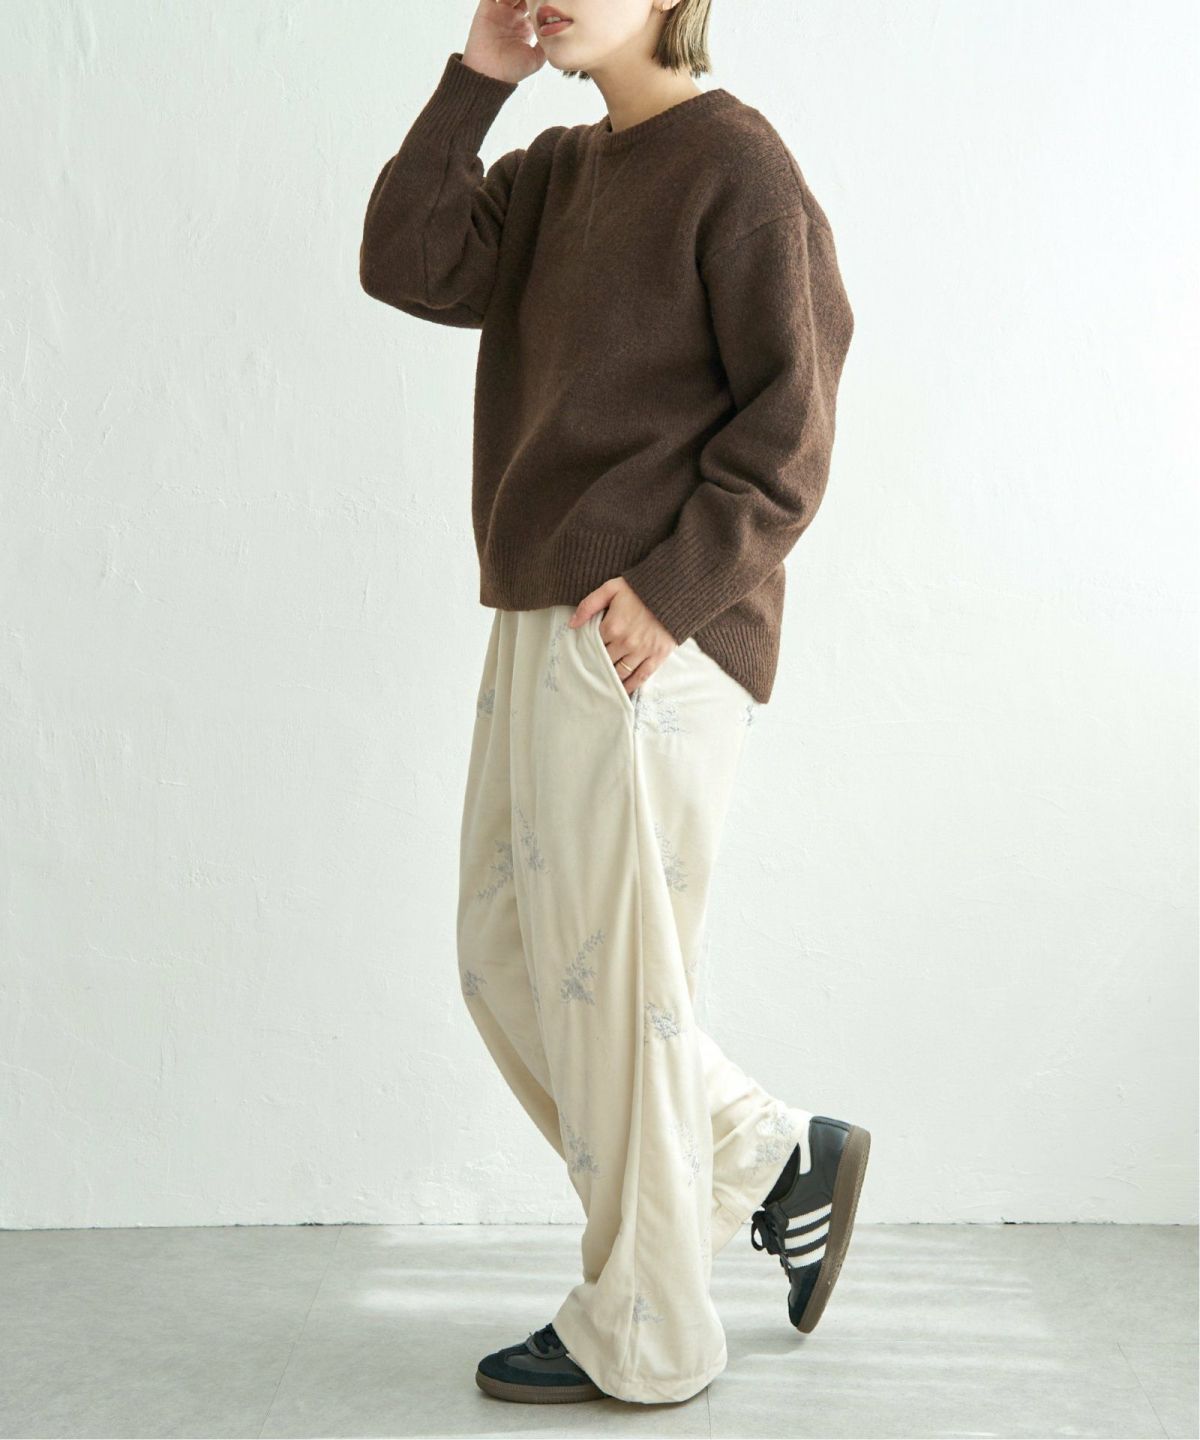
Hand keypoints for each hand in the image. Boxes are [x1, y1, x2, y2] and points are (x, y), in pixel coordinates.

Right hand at [462, 0, 546, 84]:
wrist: (490, 74)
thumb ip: (547, 44)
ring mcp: (499, 12)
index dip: (541, 5)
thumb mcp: (536, 59)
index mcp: (524, 28)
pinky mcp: (486, 9)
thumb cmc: (511, 71)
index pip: (536, 8)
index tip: (550, 2)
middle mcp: (512, 18)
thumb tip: (558, 31)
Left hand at [569, 579, 678, 697]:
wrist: (675, 590)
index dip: (587, 650)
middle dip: (597, 666)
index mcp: (612, 626)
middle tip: (590, 672)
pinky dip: (630, 686)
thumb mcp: (611, 588)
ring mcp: (642, 651)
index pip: (593, 646)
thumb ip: (589, 605)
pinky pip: (641, 677)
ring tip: (603, 684)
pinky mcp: (657, 656)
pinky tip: (622, 691)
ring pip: (620, 673)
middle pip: (604, 662)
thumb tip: (572, 625)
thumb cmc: (641, 588)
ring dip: (611, 679)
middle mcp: (626, 642)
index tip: (584, 655)